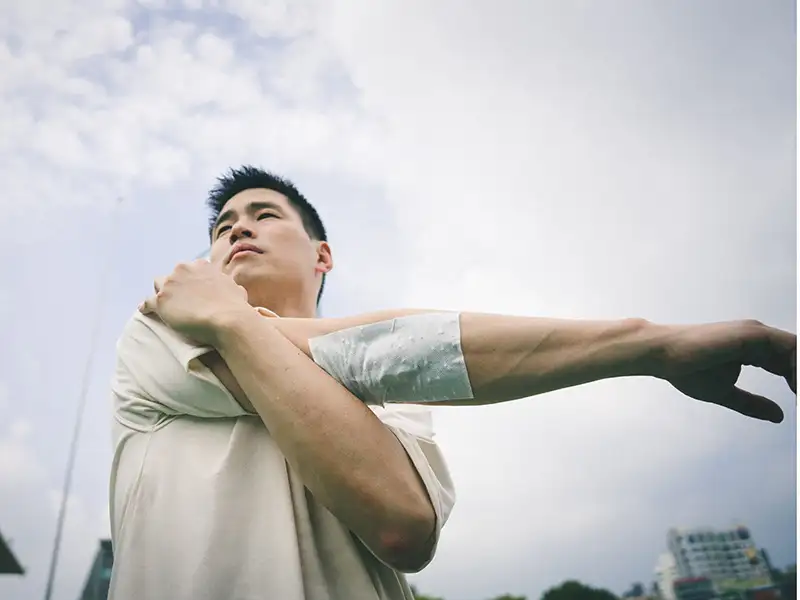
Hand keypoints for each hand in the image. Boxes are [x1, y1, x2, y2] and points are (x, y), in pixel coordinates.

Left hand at [139, 259, 251, 345]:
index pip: (189, 269)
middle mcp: (183, 269)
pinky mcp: (161, 300)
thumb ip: (228, 285)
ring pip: (158, 285)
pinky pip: (147, 303)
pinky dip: (146, 307)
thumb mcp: (236, 288)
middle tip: (182, 299)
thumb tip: (233, 289)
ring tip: (165, 305)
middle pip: (172, 275)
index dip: (190, 280)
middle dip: (176, 285)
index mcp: (200, 265)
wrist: (227, 319)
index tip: (193, 289)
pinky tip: (145, 311)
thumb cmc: (235, 306)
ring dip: (162, 293)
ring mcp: (170, 284)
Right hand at [657, 320, 795, 422]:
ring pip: (798, 351)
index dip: (798, 384)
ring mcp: (756, 333)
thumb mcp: (725, 393)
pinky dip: (798, 368)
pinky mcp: (752, 334)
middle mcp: (758, 337)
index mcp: (754, 348)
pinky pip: (792, 349)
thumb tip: (778, 415)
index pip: (789, 365)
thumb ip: (751, 403)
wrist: (663, 355)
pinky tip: (798, 388)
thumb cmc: (685, 368)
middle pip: (797, 356)